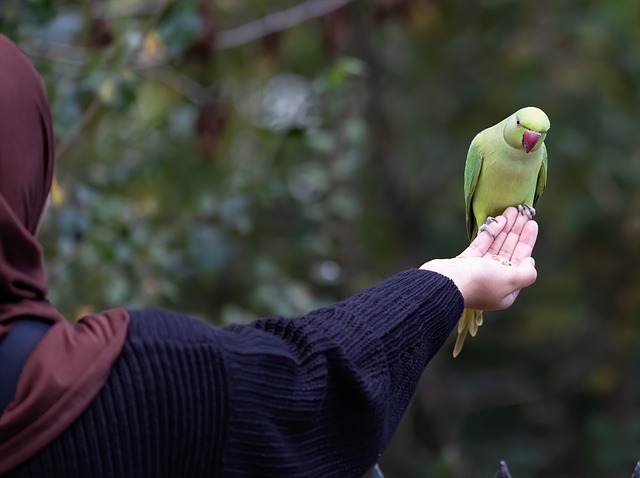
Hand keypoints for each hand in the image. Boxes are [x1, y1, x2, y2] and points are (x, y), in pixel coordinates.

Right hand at [420, 207, 537, 310]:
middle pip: (510, 251)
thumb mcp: (510, 281)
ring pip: (496, 245)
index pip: (522, 263)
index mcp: (506, 289)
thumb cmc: (480, 282)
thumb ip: (526, 273)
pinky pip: (483, 244)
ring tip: (512, 209)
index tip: (532, 225)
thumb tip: (530, 262)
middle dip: (517, 231)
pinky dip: (491, 232)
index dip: (527, 242)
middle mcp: (494, 279)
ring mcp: (479, 270)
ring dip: (506, 228)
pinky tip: (500, 219)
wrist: (447, 282)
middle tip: (524, 212)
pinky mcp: (467, 261)